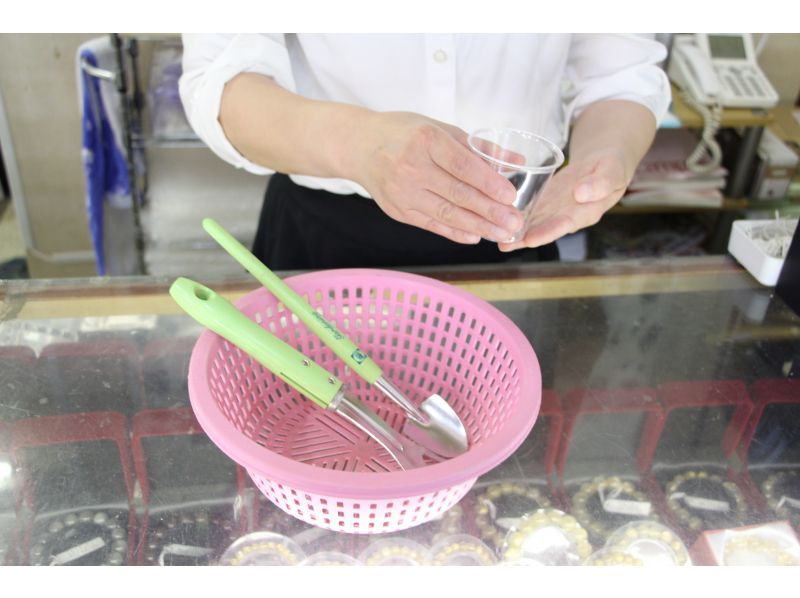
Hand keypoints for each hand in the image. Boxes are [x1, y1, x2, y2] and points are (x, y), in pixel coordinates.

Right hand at [357, 112, 523, 243]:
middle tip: (515, 222)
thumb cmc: (405, 133)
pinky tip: (476, 236)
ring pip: (447, 214)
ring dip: (478, 227)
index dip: (489, 183)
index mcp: (425, 140)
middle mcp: (411, 167)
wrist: (360, 147)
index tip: (511, 196)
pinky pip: (432, 225)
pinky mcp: (398, 211)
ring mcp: (403, 192)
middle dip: (490, 211)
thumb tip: (518, 161)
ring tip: (503, 234)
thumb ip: (479, 147)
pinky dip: (455, 233)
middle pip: (458, 194)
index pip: (463, 166)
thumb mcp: (440, 129)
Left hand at [497, 149, 630, 251]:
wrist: (604, 162)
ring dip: (515, 231)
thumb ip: (600, 182)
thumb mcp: (612, 170)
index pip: (565, 225)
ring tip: (494, 238)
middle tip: (503, 244)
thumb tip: (582, 193)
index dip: (547, 233)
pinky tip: (497, 218)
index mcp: (586, 212)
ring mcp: (556, 211)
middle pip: (544, 229)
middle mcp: (568, 216)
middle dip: (524, 238)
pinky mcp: (546, 202)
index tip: (530, 239)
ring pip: (533, 223)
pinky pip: (530, 210)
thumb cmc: (612, 166)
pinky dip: (515, 215)